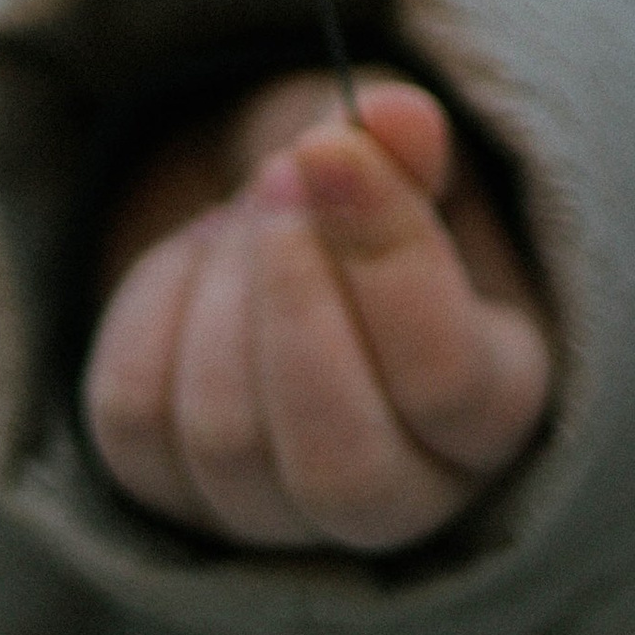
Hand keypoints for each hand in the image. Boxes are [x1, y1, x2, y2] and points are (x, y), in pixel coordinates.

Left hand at [82, 70, 552, 554]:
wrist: (285, 229)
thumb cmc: (371, 193)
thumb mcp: (404, 153)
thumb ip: (409, 144)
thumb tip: (397, 117)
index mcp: (499, 406)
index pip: (445, 376)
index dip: (382, 255)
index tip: (326, 146)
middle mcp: (406, 497)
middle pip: (338, 466)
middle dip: (289, 301)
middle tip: (275, 174)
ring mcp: (284, 516)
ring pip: (224, 438)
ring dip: (221, 288)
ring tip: (246, 209)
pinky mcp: (180, 498)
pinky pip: (134, 415)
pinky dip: (151, 307)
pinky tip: (196, 261)